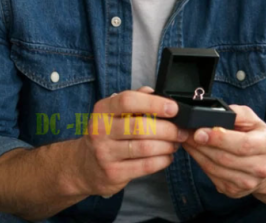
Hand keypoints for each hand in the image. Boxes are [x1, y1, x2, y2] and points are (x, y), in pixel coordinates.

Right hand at [72, 86, 187, 197]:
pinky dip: (162, 161)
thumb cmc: (107, 133)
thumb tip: (154, 91)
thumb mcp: (113, 113)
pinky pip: (145, 166)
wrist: (83, 166)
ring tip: (176, 142)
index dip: (153, 103)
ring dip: (167, 145)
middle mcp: (100, 131)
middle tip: (182, 130)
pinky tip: (167, 156)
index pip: (128, 101)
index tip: (173, 108)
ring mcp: (105, 154)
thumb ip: (134, 99)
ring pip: (145, 148)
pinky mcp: (113, 173)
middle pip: (140, 127)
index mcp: (102, 111)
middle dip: (168, 129)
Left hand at [181, 105, 265, 198]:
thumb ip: (238, 114)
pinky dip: (201, 163)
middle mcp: (260, 167)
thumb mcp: (253, 119)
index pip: (242, 144)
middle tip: (186, 134)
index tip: (199, 132)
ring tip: (187, 141)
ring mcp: (247, 182)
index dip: (219, 139)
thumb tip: (216, 114)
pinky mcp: (234, 191)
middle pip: (225, 158)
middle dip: (203, 146)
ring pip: (216, 169)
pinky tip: (196, 152)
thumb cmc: (257, 136)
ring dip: (198, 154)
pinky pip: (212, 177)